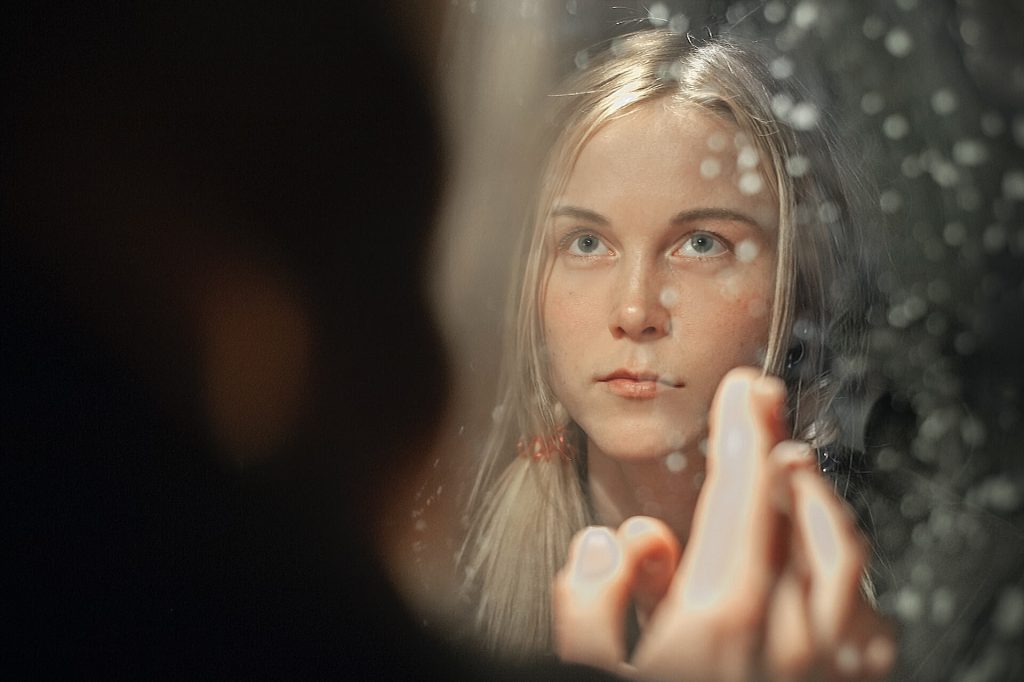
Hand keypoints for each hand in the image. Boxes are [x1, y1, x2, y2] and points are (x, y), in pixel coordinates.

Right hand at [553, 367, 894, 680]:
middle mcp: (790, 638)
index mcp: (720, 620)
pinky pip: (869, 620)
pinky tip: (829, 572)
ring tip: (794, 472)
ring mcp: (829, 668)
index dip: (744, 429)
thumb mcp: (587, 673)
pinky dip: (850, 575)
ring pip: (847, 559)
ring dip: (819, 505)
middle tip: (766, 415)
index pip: (742, 495)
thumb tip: (614, 544)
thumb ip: (590, 602)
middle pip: (803, 514)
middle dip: (783, 452)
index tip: (743, 388)